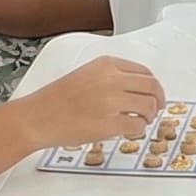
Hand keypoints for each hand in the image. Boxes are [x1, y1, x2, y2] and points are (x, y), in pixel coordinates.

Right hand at [15, 51, 165, 154]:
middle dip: (158, 100)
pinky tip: (130, 131)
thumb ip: (111, 77)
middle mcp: (112, 80)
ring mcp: (111, 102)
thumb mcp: (86, 74)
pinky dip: (138, 130)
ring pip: (148, 107)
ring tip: (140, 122)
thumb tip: (136, 89)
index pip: (144, 71)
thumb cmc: (56, 99)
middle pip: (152, 87)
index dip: (154, 85)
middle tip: (156, 109)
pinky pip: (137, 126)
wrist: (37, 117)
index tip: (155, 94)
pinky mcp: (110, 124)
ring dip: (149, 116)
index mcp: (106, 64)